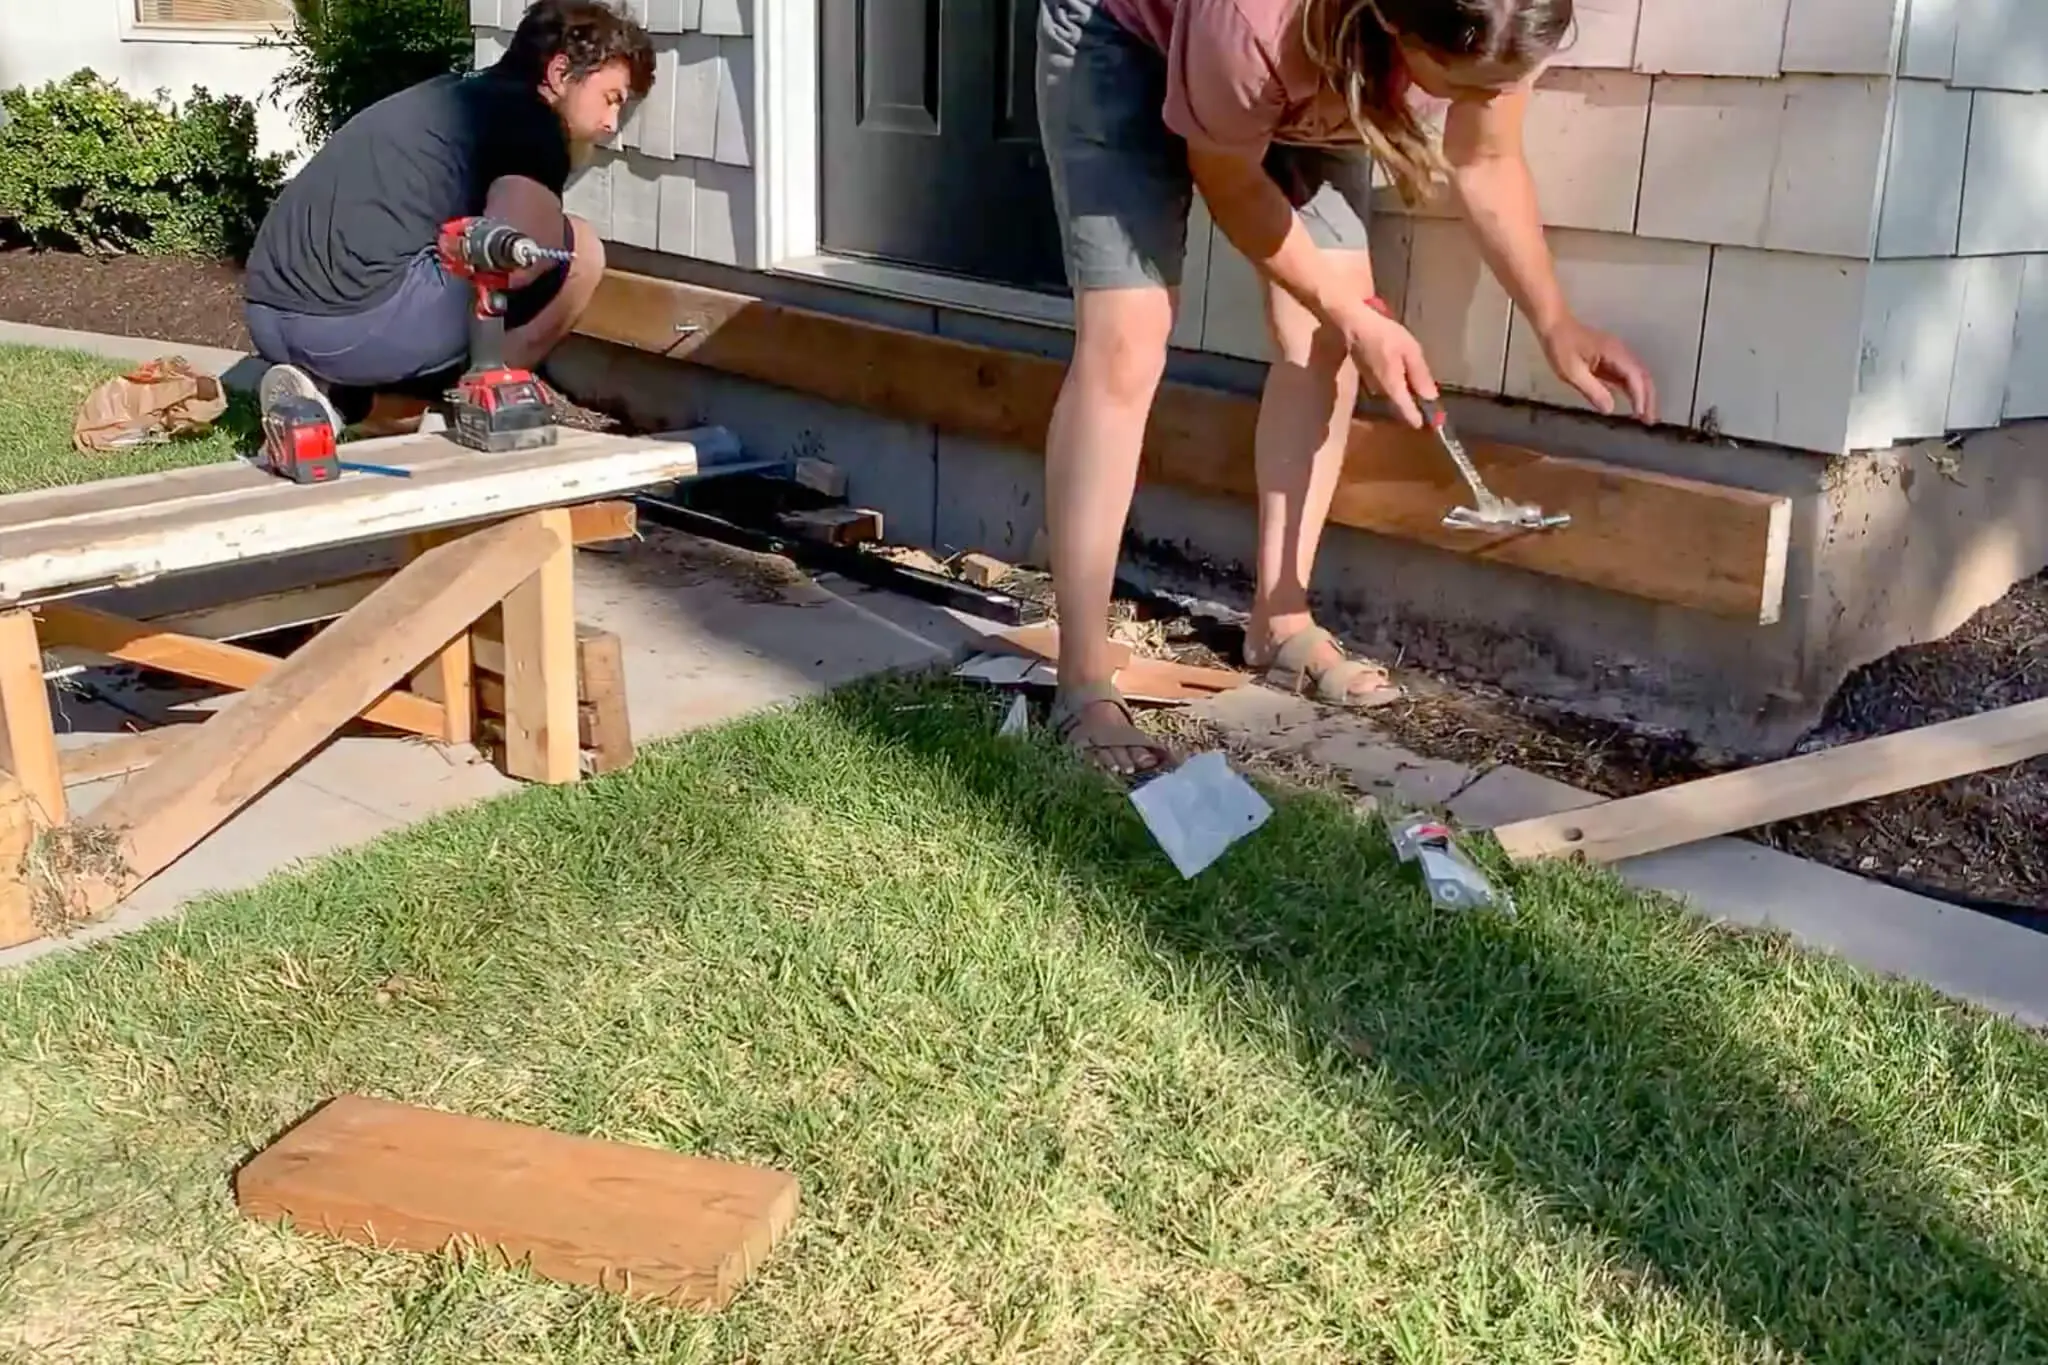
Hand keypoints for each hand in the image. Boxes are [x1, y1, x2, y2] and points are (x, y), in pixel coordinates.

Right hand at [1338, 301, 1438, 427]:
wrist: (1355, 324)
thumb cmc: (1384, 335)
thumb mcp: (1410, 351)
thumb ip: (1420, 375)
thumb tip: (1431, 398)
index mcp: (1392, 387)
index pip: (1407, 412)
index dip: (1420, 419)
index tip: (1433, 424)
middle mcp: (1380, 391)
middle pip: (1400, 407)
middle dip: (1416, 408)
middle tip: (1431, 407)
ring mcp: (1372, 385)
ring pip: (1393, 398)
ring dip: (1407, 398)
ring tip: (1421, 393)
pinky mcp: (1368, 377)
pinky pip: (1388, 388)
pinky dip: (1398, 387)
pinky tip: (1405, 378)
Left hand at [1540, 316, 1657, 423]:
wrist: (1554, 326)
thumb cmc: (1560, 347)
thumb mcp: (1572, 372)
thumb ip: (1592, 390)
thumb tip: (1609, 409)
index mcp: (1614, 353)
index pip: (1634, 377)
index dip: (1640, 397)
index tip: (1640, 416)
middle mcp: (1621, 353)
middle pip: (1643, 376)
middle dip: (1649, 398)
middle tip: (1650, 421)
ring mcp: (1617, 355)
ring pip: (1637, 376)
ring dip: (1643, 395)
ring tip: (1645, 416)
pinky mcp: (1611, 360)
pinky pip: (1627, 376)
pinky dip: (1633, 390)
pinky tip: (1633, 403)